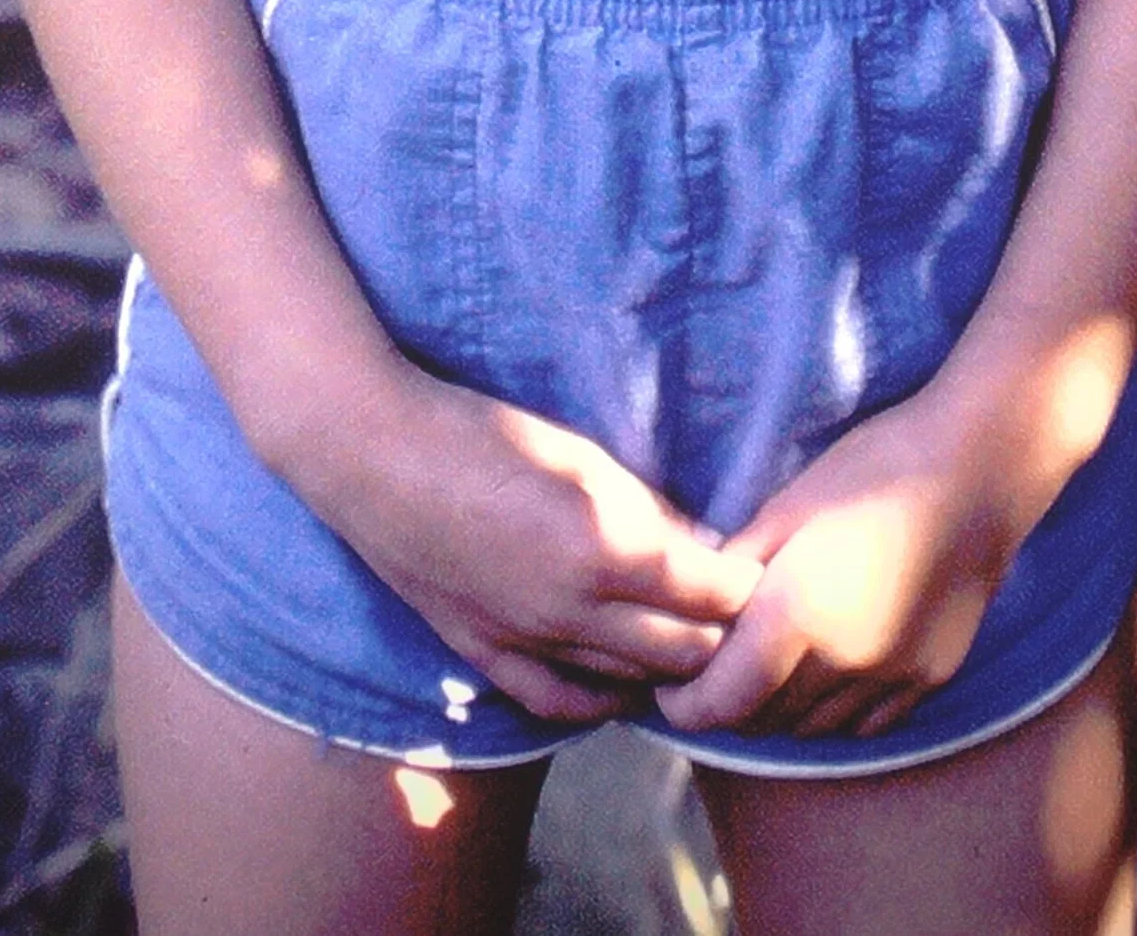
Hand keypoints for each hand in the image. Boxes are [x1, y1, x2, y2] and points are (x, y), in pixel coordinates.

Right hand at [300, 361, 761, 725]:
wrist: (377, 454)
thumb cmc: (482, 432)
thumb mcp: (580, 454)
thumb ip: (646, 507)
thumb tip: (704, 543)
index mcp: (605, 549)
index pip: (710, 592)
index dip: (745, 587)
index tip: (759, 572)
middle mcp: (575, 611)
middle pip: (684, 651)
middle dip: (722, 635)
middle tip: (733, 611)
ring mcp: (529, 641)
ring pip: (630, 683)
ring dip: (669, 668)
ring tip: (690, 642)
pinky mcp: (487, 654)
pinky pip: (562, 704)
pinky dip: (604, 702)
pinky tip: (622, 686)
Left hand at [655, 386, 1026, 744]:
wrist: (975, 473)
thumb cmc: (871, 470)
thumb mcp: (786, 507)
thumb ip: (737, 567)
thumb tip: (697, 605)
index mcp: (795, 618)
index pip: (721, 702)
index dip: (685, 706)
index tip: (666, 690)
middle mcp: (841, 665)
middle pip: (763, 720)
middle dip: (727, 705)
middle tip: (707, 675)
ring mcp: (890, 680)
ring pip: (813, 729)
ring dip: (779, 711)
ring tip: (762, 673)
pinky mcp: (928, 680)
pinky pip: (865, 724)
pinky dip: (832, 712)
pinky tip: (824, 674)